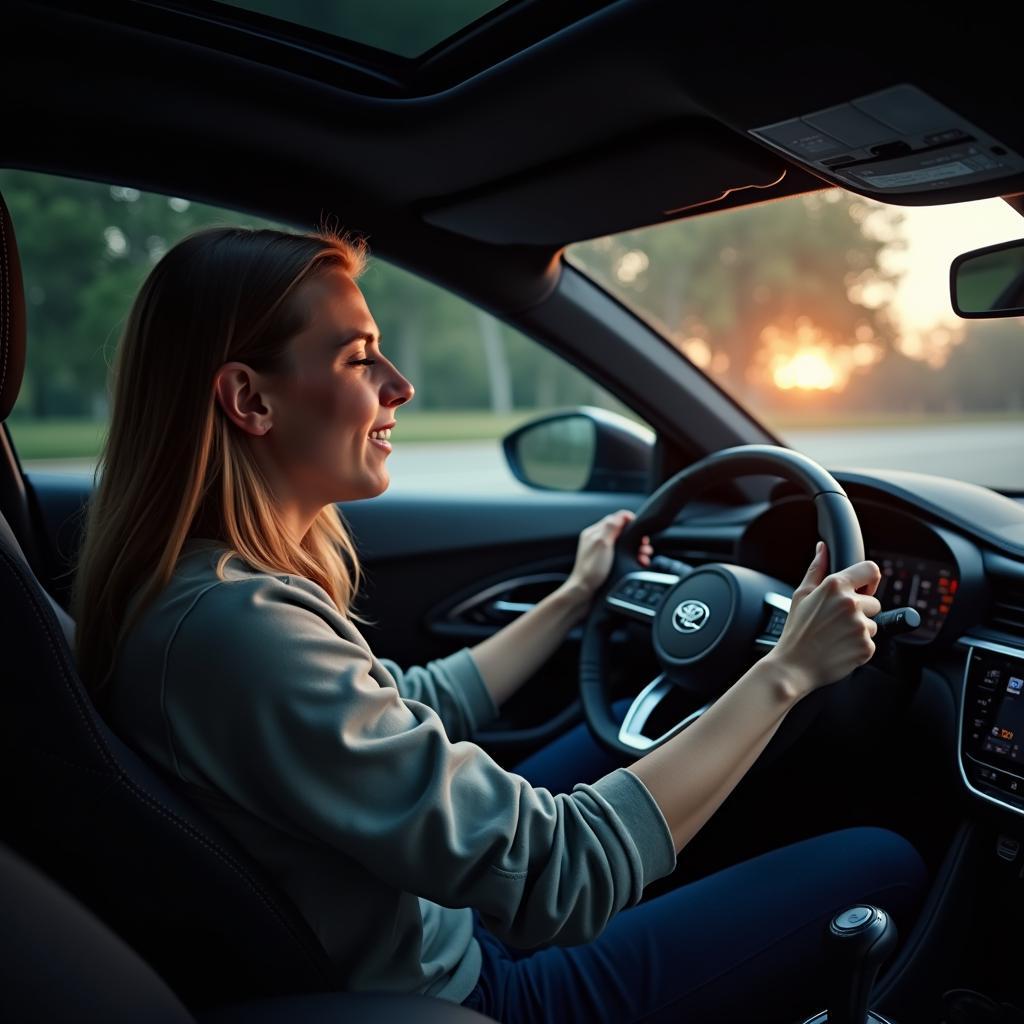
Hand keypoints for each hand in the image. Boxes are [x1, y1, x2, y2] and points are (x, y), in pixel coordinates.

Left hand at [565, 510, 652, 599]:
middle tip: (644, 546)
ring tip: (644, 555)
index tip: (640, 529)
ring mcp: (602, 552)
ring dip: (636, 548)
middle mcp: (598, 540)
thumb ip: (611, 527)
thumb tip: (623, 514)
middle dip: (636, 538)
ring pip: (624, 544)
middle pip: (622, 532)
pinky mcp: (607, 563)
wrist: (584, 592)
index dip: (630, 522)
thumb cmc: (590, 570)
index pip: (615, 519)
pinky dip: (632, 557)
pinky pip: (623, 555)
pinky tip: (639, 562)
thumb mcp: (602, 544)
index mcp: (594, 532)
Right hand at [767, 541, 881, 696]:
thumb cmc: (796, 631)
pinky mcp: (867, 647)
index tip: (864, 589)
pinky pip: (870, 642)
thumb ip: (817, 569)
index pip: (871, 570)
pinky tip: (839, 648)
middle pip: (874, 602)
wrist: (794, 666)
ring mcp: (860, 626)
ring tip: (835, 636)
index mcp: (835, 586)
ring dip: (859, 630)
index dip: (869, 580)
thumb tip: (822, 548)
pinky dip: (858, 646)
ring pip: (872, 624)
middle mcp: (851, 604)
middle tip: (837, 622)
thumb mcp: (801, 595)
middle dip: (860, 611)